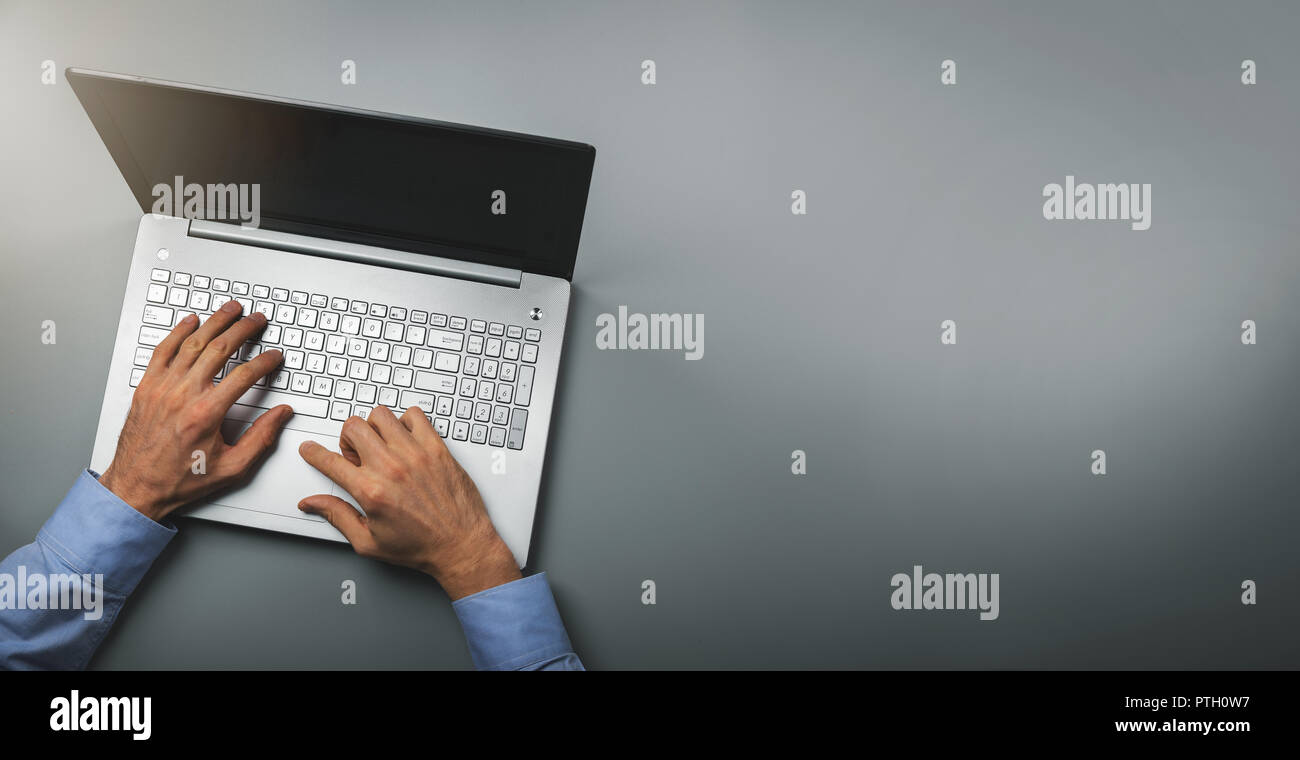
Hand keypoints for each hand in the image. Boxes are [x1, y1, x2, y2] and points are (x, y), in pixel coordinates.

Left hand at [99, 301, 292, 521]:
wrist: (136, 488)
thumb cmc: (180, 480)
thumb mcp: (232, 468)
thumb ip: (261, 438)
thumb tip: (281, 414)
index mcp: (206, 415)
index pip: (244, 376)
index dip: (264, 362)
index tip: (274, 357)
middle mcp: (182, 396)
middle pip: (219, 349)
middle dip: (243, 330)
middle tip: (257, 320)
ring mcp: (161, 388)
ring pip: (192, 344)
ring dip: (214, 322)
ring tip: (230, 310)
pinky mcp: (146, 387)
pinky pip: (163, 351)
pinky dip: (177, 333)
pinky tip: (190, 322)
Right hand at [296, 405, 520, 599]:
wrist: (462, 545)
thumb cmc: (421, 546)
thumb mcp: (369, 542)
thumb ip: (337, 517)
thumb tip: (312, 503)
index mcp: (371, 492)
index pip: (329, 462)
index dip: (313, 453)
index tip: (310, 449)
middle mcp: (392, 468)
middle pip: (353, 428)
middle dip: (348, 440)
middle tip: (358, 456)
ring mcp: (416, 454)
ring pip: (381, 415)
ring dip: (375, 428)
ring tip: (381, 446)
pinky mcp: (437, 448)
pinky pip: (415, 415)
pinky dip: (406, 422)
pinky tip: (406, 441)